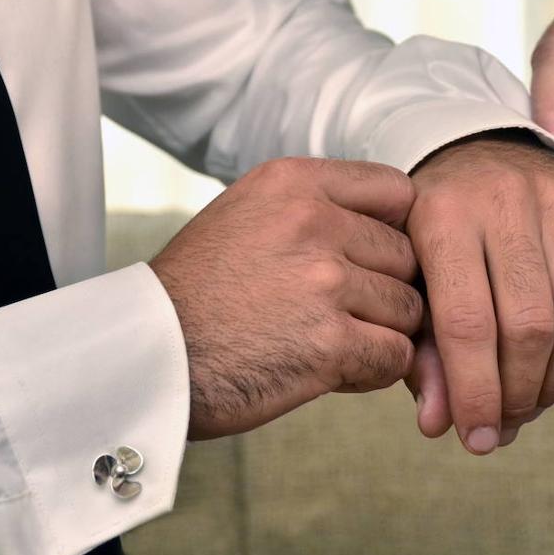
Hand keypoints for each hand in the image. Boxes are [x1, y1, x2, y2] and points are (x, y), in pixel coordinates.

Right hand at [150, 158, 423, 439]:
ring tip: (330, 343)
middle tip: (342, 315)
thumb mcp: (247, 216)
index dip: (394, 232)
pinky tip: (334, 371)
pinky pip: (396, 356)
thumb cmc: (196, 295)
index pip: (397, 191)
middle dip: (386, 291)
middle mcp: (312, 222)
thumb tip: (396, 227)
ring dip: (382, 333)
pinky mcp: (330, 343)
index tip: (371, 260)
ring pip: (409, 309)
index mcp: (293, 183)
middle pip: (407, 256)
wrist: (144, 359)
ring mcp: (324, 282)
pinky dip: (374, 371)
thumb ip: (316, 210)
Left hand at [406, 133, 553, 453]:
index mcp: (441, 218)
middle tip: (508, 422)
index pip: (466, 324)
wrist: (470, 150)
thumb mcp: (410, 281)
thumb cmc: (432, 229)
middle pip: (529, 325)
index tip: (476, 440)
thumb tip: (440, 426)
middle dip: (520, 392)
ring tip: (537, 396)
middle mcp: (503, 200)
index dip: (475, 394)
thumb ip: (423, 354)